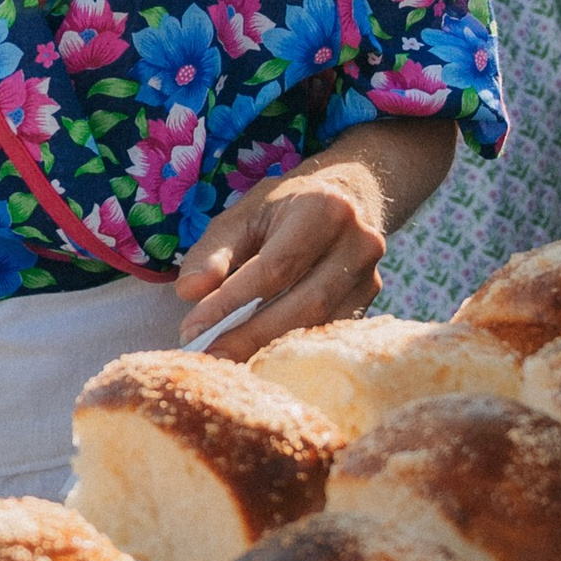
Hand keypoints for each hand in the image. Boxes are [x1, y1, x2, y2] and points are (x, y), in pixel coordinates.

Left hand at [171, 154, 390, 356]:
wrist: (348, 196)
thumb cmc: (286, 207)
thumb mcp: (244, 214)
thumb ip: (214, 251)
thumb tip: (188, 291)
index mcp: (323, 209)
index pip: (274, 268)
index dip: (232, 302)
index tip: (194, 329)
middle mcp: (358, 243)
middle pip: (304, 305)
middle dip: (251, 337)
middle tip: (210, 358)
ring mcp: (371, 276)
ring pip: (320, 327)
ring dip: (271, 350)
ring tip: (229, 364)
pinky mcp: (371, 301)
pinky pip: (330, 335)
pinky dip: (292, 350)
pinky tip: (260, 361)